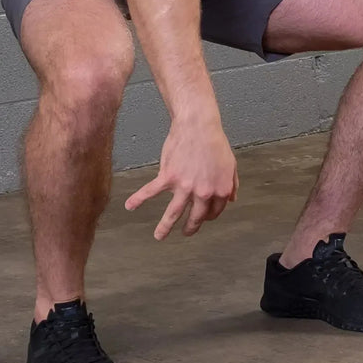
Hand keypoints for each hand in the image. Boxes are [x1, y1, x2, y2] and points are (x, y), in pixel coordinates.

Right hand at [124, 117, 237, 238]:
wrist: (198, 126)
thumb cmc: (215, 142)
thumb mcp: (231, 164)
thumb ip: (232, 183)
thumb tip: (232, 199)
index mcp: (219, 190)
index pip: (214, 211)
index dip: (209, 216)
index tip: (203, 217)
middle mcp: (202, 193)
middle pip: (196, 217)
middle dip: (190, 228)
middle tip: (186, 233)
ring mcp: (184, 187)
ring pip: (173, 213)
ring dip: (165, 227)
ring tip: (159, 236)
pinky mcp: (168, 177)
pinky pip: (151, 191)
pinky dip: (138, 199)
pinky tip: (130, 206)